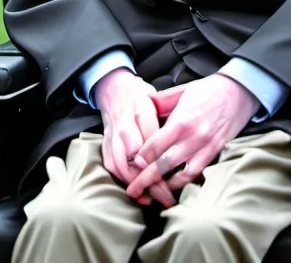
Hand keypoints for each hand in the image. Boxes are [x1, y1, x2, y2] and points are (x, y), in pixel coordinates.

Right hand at [94, 69, 174, 207]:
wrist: (114, 90)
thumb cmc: (141, 96)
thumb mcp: (158, 99)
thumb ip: (170, 113)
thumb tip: (185, 133)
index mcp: (140, 109)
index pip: (151, 140)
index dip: (159, 160)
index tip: (171, 176)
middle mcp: (124, 124)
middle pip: (136, 158)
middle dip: (151, 180)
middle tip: (166, 196)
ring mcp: (112, 136)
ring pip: (122, 166)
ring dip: (137, 185)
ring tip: (153, 200)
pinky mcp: (105, 145)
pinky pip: (112, 167)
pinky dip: (124, 182)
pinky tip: (137, 194)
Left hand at [125, 74, 258, 200]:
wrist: (239, 91)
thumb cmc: (208, 89)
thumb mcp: (182, 90)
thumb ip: (162, 101)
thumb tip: (144, 106)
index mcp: (181, 120)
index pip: (155, 145)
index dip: (140, 157)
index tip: (129, 165)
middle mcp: (193, 136)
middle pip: (164, 164)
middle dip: (145, 180)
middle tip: (132, 190)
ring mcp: (206, 147)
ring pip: (181, 175)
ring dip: (164, 186)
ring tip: (151, 194)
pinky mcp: (216, 152)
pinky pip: (197, 173)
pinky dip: (184, 183)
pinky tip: (174, 187)